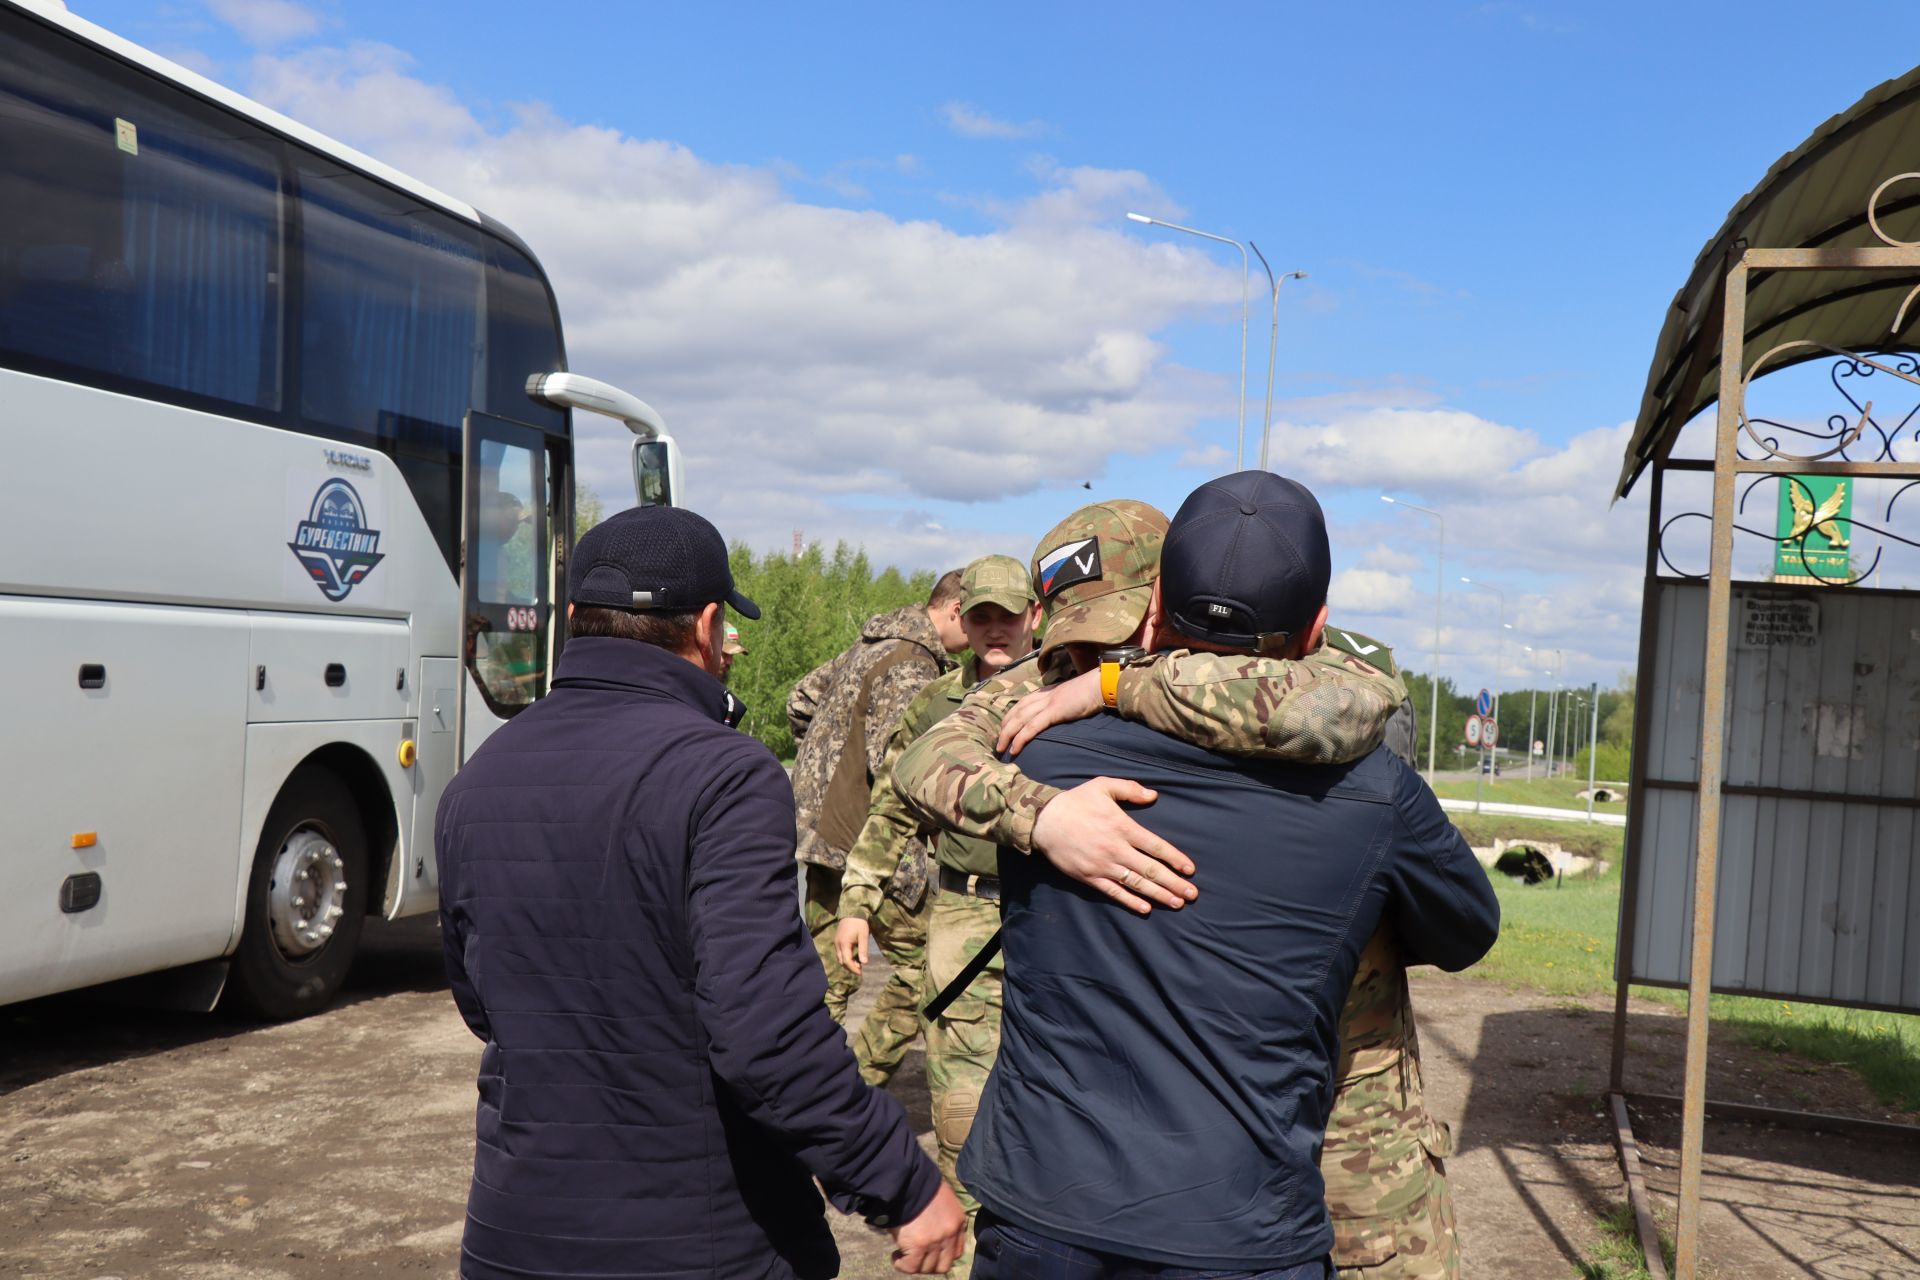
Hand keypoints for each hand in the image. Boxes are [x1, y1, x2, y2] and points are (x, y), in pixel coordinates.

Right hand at [835, 917, 870, 975]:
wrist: (852, 911)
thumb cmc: (859, 923)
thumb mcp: (864, 936)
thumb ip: (863, 950)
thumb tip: (864, 963)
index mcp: (844, 944)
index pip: (847, 961)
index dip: (854, 969)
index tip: (861, 973)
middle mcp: (838, 944)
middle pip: (842, 962)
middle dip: (850, 967)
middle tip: (860, 969)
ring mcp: (836, 942)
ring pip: (839, 958)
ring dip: (847, 963)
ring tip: (858, 964)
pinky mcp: (837, 940)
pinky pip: (839, 953)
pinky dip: (845, 957)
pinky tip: (853, 957)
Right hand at [890, 1182, 967, 1272]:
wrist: (907, 1179)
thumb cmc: (919, 1184)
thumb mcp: (939, 1198)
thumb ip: (941, 1216)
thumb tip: (930, 1229)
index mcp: (957, 1221)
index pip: (957, 1251)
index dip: (942, 1255)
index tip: (930, 1252)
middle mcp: (950, 1233)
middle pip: (945, 1265)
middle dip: (930, 1265)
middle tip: (917, 1258)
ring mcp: (936, 1241)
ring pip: (928, 1268)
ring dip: (915, 1264)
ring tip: (903, 1254)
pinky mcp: (919, 1246)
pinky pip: (911, 1267)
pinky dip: (902, 1265)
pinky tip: (896, 1256)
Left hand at [997, 668, 1103, 756]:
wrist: (1104, 684)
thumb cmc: (1094, 692)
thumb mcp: (1074, 698)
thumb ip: (1065, 704)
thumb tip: (1063, 713)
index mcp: (1049, 692)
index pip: (1023, 703)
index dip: (1011, 715)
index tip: (1005, 727)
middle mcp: (1044, 695)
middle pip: (1017, 710)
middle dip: (1004, 726)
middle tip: (997, 742)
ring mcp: (1048, 702)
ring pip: (1020, 719)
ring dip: (1007, 734)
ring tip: (1000, 748)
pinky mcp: (1055, 711)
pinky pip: (1032, 726)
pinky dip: (1021, 738)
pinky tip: (1014, 748)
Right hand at [1030, 777, 1196, 913]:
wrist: (1044, 820)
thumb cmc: (1076, 802)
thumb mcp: (1102, 786)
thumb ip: (1130, 789)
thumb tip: (1154, 795)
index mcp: (1122, 826)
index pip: (1155, 846)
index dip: (1174, 858)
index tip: (1190, 869)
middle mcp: (1115, 849)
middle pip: (1150, 869)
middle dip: (1173, 883)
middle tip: (1192, 894)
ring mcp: (1102, 865)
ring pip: (1136, 883)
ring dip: (1158, 894)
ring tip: (1177, 903)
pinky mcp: (1089, 876)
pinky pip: (1114, 892)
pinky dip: (1130, 901)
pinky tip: (1146, 908)